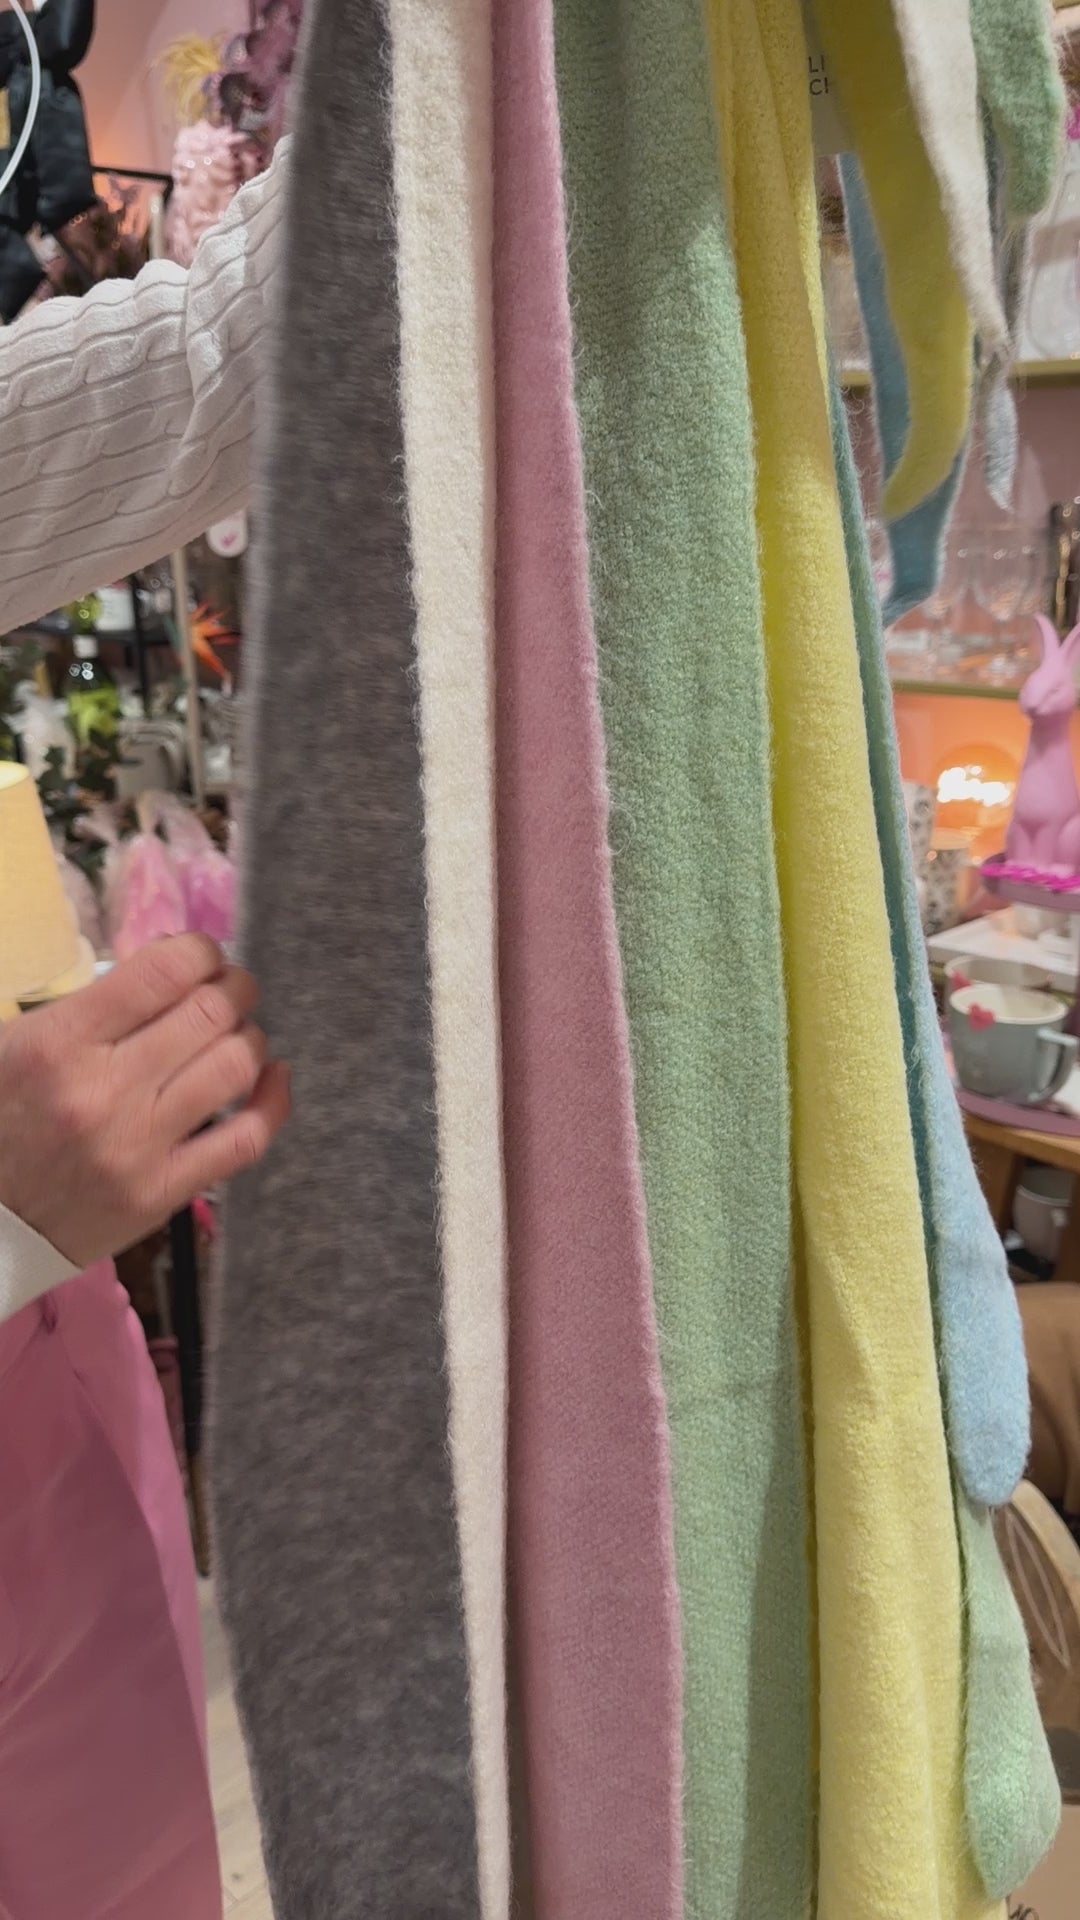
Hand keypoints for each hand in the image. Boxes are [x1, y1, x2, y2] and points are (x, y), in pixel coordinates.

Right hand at [0, 935, 289, 1268]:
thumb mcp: (14, 1042)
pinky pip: (247, 1139)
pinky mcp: (162, 1193)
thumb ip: (88, 1006)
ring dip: (248, 1037)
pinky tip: (272, 1077)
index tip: (200, 957)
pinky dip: (273, 1100)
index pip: (164, 971)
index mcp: (58, 1043)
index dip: (200, 951)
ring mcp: (138, 1146)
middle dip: (233, 987)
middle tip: (226, 990)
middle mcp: (104, 1090)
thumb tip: (169, 969)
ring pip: (236, 1065)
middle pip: (211, 1012)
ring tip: (234, 1035)